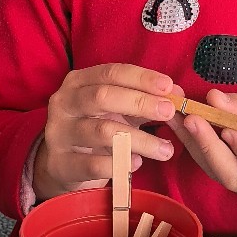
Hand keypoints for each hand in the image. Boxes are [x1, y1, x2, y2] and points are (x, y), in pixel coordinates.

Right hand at [34, 63, 176, 199]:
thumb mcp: (117, 109)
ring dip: (140, 139)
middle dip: (140, 102)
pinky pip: (93, 163)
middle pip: (103, 97)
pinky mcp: (62, 163)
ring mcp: (60, 133)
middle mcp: (64, 103)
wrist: (63, 164)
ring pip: (102, 131)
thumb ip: (143, 99)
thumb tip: (176, 93)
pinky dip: (120, 162)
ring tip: (165, 149)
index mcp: (77, 82)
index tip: (168, 86)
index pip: (110, 72)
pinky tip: (138, 163)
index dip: (141, 77)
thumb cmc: (95, 128)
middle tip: (168, 112)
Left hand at [172, 88, 236, 209]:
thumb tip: (213, 99)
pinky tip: (185, 126)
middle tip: (189, 118)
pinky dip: (201, 147)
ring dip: (196, 144)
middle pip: (233, 178)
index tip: (227, 129)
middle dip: (207, 147)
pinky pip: (217, 169)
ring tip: (177, 116)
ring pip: (219, 174)